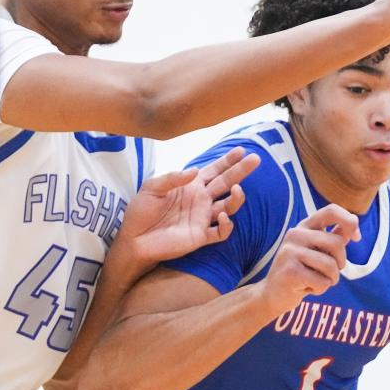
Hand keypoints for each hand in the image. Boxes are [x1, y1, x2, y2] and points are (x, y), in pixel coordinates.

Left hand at [116, 147, 260, 274]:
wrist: (133, 239)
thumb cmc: (140, 212)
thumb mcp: (151, 188)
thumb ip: (172, 178)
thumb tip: (195, 171)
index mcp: (191, 186)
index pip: (214, 170)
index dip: (227, 160)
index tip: (241, 150)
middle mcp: (201, 200)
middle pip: (227, 183)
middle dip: (241, 171)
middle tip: (256, 159)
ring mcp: (202, 219)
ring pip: (229, 206)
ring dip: (237, 198)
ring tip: (238, 190)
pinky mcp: (200, 237)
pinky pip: (221, 232)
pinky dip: (226, 225)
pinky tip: (223, 216)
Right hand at [258, 204, 360, 314]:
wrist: (272, 294)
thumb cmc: (301, 272)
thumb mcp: (317, 251)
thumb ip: (334, 237)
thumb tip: (354, 226)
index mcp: (304, 226)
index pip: (331, 211)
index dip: (350, 222)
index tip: (356, 237)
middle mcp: (295, 234)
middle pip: (338, 243)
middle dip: (341, 262)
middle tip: (330, 272)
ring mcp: (290, 252)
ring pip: (331, 265)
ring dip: (331, 279)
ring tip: (316, 281)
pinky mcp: (290, 271)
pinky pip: (322, 282)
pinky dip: (320, 289)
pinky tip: (306, 288)